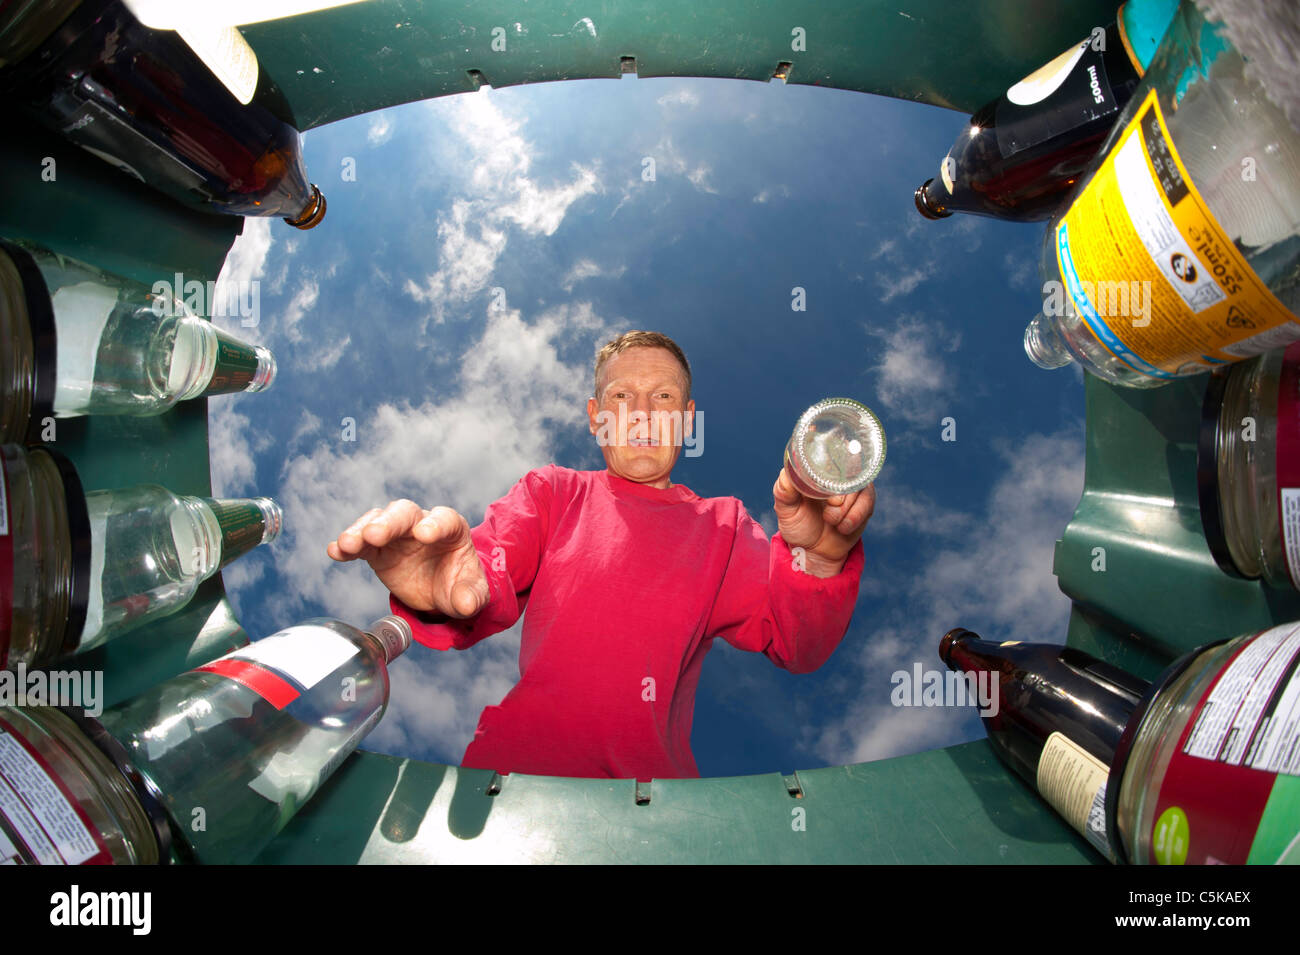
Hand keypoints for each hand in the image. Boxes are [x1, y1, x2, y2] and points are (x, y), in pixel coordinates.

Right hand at [326, 500, 487, 616]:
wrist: (440, 589)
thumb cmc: (459, 583)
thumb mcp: (472, 593)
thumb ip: (470, 597)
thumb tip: (465, 605)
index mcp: (450, 528)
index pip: (443, 519)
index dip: (434, 524)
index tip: (423, 533)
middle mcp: (420, 524)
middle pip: (404, 513)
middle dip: (389, 522)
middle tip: (375, 534)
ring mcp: (396, 535)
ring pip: (377, 521)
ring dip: (361, 531)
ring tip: (348, 544)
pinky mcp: (376, 550)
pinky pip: (360, 544)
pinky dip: (347, 546)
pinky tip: (336, 552)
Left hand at [772, 465, 874, 575]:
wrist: (816, 551)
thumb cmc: (798, 527)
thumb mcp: (786, 510)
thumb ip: (784, 491)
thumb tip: (786, 473)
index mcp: (815, 470)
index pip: (827, 455)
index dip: (828, 473)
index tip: (825, 495)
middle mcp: (836, 474)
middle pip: (847, 472)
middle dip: (838, 499)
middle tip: (826, 515)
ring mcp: (852, 486)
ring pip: (858, 488)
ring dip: (845, 511)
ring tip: (831, 521)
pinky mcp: (865, 500)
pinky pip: (867, 502)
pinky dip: (854, 517)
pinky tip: (842, 527)